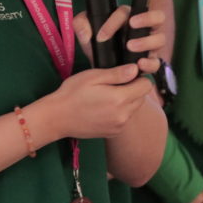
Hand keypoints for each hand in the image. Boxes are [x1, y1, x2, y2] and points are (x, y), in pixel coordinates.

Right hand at [32, 66, 151, 142]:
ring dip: (127, 101)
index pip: (146, 86)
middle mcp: (123, 115)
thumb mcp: (93, 77)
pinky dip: (119, 112)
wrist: (57, 118)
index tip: (126, 75)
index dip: (138, 77)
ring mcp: (118, 126)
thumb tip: (135, 69)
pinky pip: (124, 119)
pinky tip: (103, 108)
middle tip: (113, 84)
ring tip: (106, 96)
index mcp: (120, 99)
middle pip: (141, 98)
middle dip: (133, 89)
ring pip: (133, 109)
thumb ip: (117, 74)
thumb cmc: (72, 93)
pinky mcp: (113, 133)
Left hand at [74, 6, 165, 75]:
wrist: (100, 67)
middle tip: (132, 25)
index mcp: (128, 17)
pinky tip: (139, 64)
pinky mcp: (150, 62)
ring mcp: (149, 45)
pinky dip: (151, 63)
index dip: (113, 22)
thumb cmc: (97, 44)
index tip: (101, 36)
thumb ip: (81, 24)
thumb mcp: (85, 32)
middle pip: (158, 16)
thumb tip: (86, 33)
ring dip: (147, 41)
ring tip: (130, 47)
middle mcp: (144, 29)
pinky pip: (157, 62)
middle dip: (147, 18)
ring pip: (160, 39)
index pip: (126, 12)